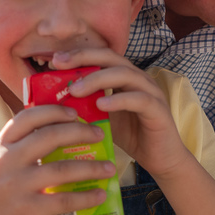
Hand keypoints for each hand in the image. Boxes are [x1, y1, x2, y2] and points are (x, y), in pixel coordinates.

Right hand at [0, 104, 115, 214]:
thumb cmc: (3, 195)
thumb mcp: (4, 165)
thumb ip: (24, 148)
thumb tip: (65, 130)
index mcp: (0, 146)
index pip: (27, 118)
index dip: (53, 111)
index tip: (75, 113)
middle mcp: (5, 162)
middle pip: (50, 136)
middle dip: (80, 132)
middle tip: (99, 135)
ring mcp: (15, 186)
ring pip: (62, 169)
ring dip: (92, 167)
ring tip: (109, 167)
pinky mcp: (26, 210)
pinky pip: (64, 200)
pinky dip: (86, 197)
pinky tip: (100, 194)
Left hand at [51, 48, 189, 177]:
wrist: (160, 159)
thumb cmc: (131, 135)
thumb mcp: (103, 118)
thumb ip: (86, 106)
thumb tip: (54, 102)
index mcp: (124, 76)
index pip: (100, 56)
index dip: (78, 55)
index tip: (54, 61)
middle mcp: (138, 78)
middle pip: (110, 57)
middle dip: (83, 58)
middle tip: (59, 65)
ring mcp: (150, 91)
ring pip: (124, 74)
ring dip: (97, 79)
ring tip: (75, 90)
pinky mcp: (159, 109)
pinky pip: (139, 99)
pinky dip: (119, 100)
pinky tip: (101, 105)